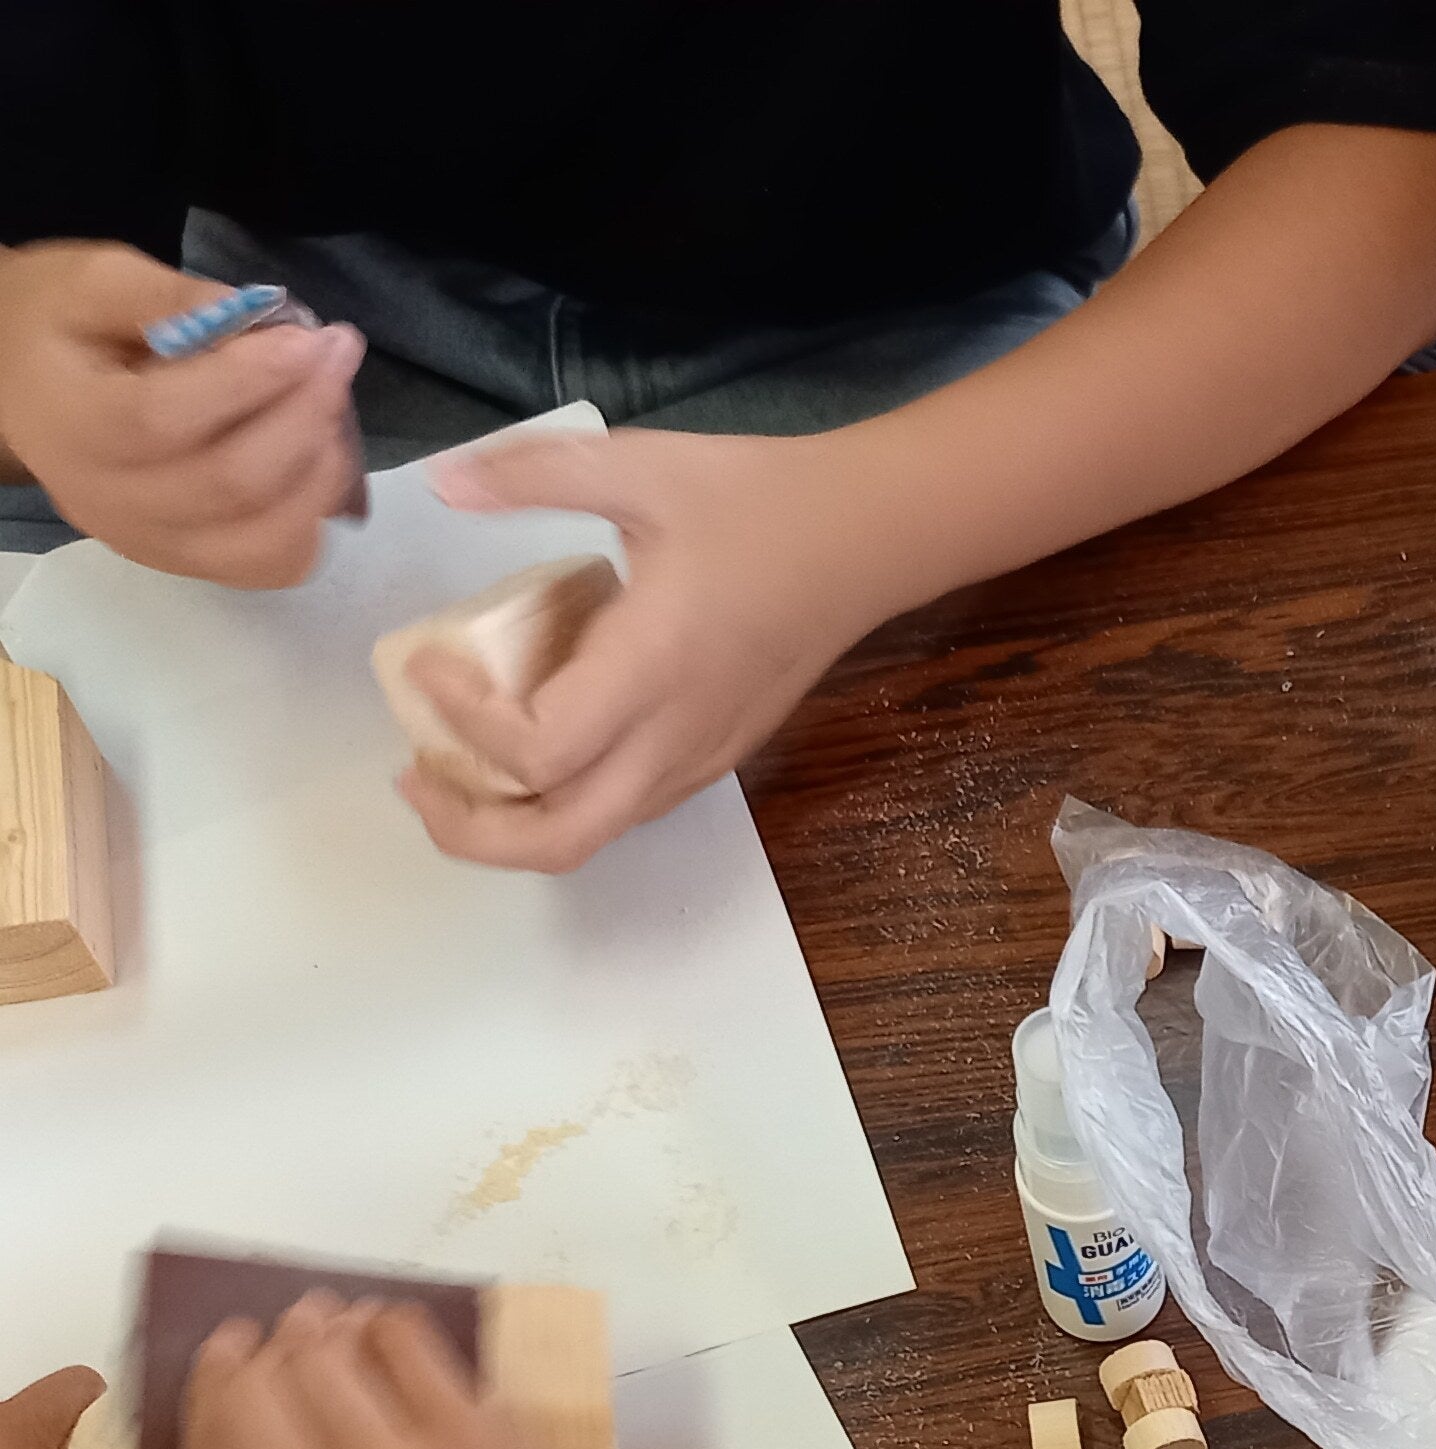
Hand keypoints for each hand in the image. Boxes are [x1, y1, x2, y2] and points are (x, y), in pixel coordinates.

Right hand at [0, 242, 364, 585]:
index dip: (250, 380)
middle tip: (338, 356)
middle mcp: (110, 502)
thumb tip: (256, 313)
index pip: (167, 419)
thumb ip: (167, 296)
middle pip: (232, 483)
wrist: (25, 385)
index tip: (308, 339)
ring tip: (333, 403)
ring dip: (321, 470)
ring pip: (266, 539)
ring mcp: (155, 546)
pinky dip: (314, 516)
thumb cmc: (60, 326)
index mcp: (71, 424)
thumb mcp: (92, 281)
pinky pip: (275, 564)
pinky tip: (317, 458)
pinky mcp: (192, 565)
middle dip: (305, 416)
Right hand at [182, 1297, 706, 1448]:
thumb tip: (273, 1436)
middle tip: (287, 1327)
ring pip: (324, 1357)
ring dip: (324, 1325)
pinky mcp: (475, 1441)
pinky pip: (407, 1346)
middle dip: (262, 1350)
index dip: (214, 1390)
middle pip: (254, 1395)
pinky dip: (391, 1325)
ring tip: (337, 1319)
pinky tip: (394, 1328)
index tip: (229, 1360)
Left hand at [398, 426, 898, 870]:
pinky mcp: (712, 759)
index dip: (462, 722)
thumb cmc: (756, 500)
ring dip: (511, 824)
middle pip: (562, 840)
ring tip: (455, 768)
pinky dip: (560, 800)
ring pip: (592, 837)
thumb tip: (442, 481)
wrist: (862, 541)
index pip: (538, 750)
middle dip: (473, 830)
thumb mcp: (637, 464)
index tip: (427, 660)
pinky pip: (624, 808)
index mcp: (653, 667)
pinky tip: (533, 744)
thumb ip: (532, 472)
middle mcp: (674, 735)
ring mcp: (698, 758)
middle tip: (414, 776)